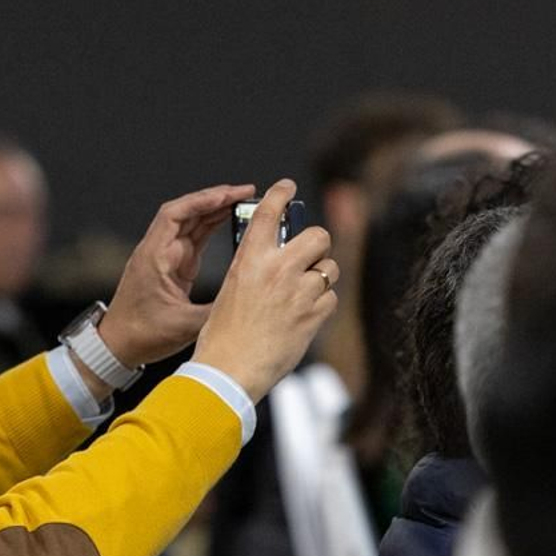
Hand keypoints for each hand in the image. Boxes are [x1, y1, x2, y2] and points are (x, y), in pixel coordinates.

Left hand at [93, 183, 257, 373]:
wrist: (118, 346)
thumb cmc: (139, 335)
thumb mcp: (183, 326)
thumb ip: (216, 311)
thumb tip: (247, 297)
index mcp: (154, 257)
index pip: (175, 214)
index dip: (202, 199)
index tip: (228, 193)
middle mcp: (158, 251)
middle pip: (186, 212)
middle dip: (215, 199)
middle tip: (246, 192)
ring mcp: (166, 257)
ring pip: (192, 223)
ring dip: (216, 211)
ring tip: (244, 202)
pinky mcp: (173, 266)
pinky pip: (195, 238)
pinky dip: (212, 227)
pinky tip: (231, 221)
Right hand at [191, 179, 337, 400]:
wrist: (229, 370)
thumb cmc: (223, 336)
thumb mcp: (231, 291)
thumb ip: (254, 269)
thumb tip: (276, 257)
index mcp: (251, 260)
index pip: (269, 212)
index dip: (279, 193)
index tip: (286, 186)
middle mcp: (278, 269)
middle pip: (318, 236)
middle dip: (317, 245)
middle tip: (308, 258)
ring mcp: (300, 291)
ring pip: (330, 268)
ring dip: (321, 278)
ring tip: (302, 295)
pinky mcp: (314, 315)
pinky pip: (331, 298)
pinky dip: (321, 306)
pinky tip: (302, 317)